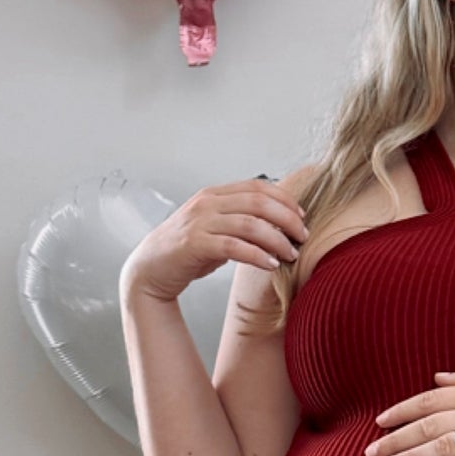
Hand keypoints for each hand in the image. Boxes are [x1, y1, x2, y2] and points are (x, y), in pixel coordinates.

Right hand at [120, 177, 307, 304]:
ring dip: (277, 240)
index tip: (302, 217)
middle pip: (258, 202)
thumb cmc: (187, 252)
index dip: (284, 199)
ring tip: (291, 254)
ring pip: (250, 224)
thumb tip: (277, 227)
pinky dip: (257, 255)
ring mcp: (200, 222)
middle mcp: (208, 203)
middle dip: (287, 219)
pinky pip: (234, 247)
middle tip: (303, 237)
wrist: (151, 269)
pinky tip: (271, 264)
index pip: (258, 186)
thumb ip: (240, 224)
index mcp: (215, 195)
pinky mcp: (195, 244)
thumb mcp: (216, 229)